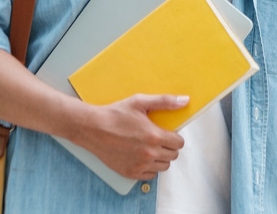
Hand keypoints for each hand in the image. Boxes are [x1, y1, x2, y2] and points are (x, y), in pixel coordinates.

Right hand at [68, 94, 187, 179]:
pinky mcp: (131, 173)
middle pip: (173, 156)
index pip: (179, 143)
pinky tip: (142, 156)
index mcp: (154, 136)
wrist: (93, 128)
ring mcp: (140, 165)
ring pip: (163, 167)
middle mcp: (149, 154)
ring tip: (150, 147)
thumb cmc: (115, 114)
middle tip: (158, 138)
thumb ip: (164, 101)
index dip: (175, 137)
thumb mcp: (140, 102)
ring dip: (161, 158)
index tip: (168, 133)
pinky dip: (149, 167)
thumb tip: (184, 100)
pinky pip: (151, 175)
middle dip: (169, 146)